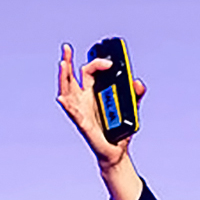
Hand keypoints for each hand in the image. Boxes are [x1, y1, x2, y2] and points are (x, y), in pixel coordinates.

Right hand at [56, 43, 145, 170]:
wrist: (117, 151)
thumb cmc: (119, 129)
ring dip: (64, 78)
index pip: (89, 72)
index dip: (97, 64)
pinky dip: (68, 106)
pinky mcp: (84, 125)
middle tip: (66, 48)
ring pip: (68, 92)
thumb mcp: (132, 108)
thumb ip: (136, 94)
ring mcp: (82, 111)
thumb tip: (137, 82)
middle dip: (67, 62)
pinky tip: (63, 99)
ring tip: (62, 64)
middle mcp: (84, 99)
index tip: (109, 63)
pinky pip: (74, 114)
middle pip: (72, 77)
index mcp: (93, 92)